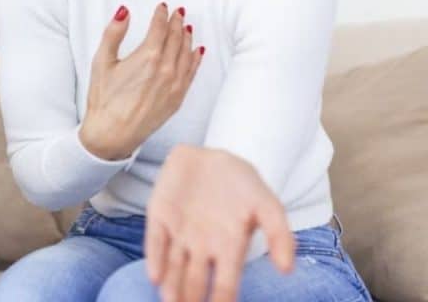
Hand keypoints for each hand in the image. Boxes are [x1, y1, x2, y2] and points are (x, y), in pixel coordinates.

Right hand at [80, 3, 203, 159]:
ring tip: (186, 27)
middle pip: (176, 38)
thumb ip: (113, 33)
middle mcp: (166, 68)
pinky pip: (191, 72)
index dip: (161, 15)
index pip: (160, 27)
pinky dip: (195, 59)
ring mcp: (175, 84)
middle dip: (177, 22)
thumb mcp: (101, 62)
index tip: (162, 7)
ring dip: (187, 37)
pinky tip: (197, 51)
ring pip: (186, 53)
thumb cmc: (104, 100)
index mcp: (147, 56)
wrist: (112, 133)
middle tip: (178, 13)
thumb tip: (124, 12)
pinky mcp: (178, 98)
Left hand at [145, 146, 295, 301]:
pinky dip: (155, 256)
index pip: (226, 284)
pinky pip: (155, 240)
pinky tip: (155, 275)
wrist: (215, 155)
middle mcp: (202, 247)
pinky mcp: (159, 216)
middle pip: (195, 281)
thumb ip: (279, 234)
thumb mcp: (268, 204)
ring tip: (171, 300)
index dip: (222, 300)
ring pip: (173, 266)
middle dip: (191, 298)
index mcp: (229, 249)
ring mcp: (179, 233)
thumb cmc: (244, 185)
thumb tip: (287, 269)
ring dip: (171, 285)